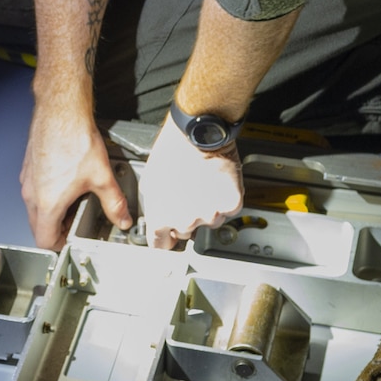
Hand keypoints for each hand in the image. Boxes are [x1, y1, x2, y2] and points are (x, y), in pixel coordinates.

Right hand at [20, 101, 133, 248]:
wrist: (60, 109)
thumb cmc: (73, 137)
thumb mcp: (102, 176)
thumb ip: (114, 203)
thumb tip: (122, 218)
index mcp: (47, 202)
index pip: (44, 240)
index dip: (60, 246)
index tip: (72, 241)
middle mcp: (32, 193)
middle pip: (38, 226)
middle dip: (58, 229)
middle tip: (77, 224)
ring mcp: (28, 179)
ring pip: (35, 208)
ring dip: (53, 212)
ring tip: (75, 202)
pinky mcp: (29, 167)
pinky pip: (34, 191)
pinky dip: (48, 195)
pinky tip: (68, 182)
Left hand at [138, 115, 244, 249]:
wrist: (197, 135)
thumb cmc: (172, 151)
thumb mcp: (150, 182)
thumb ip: (154, 207)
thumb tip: (157, 218)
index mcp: (162, 217)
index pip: (160, 245)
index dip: (163, 240)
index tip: (166, 239)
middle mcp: (186, 221)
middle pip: (186, 232)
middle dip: (186, 217)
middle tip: (187, 194)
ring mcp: (210, 215)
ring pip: (209, 221)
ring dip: (207, 208)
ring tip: (201, 184)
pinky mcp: (230, 205)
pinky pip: (228, 210)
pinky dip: (225, 200)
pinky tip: (216, 183)